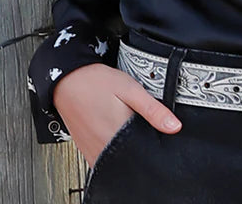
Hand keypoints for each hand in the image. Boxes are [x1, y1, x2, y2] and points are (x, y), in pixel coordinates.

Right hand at [52, 62, 181, 167]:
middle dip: (139, 148)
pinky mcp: (86, 149)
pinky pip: (103, 159)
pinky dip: (113, 151)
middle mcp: (103, 147)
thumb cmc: (96, 82)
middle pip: (130, 159)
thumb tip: (174, 126)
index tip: (157, 137)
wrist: (67, 79)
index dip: (153, 146)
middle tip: (139, 127)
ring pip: (116, 160)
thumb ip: (152, 109)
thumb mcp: (130, 89)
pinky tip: (115, 135)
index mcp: (117, 134)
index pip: (143, 153)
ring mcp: (92, 150)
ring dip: (126, 149)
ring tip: (127, 129)